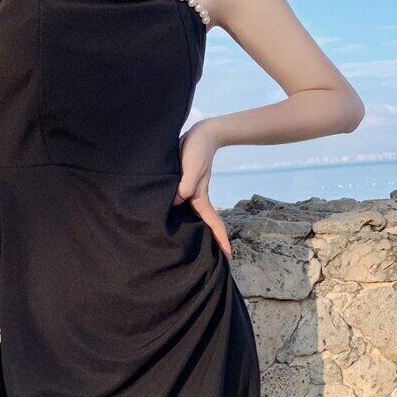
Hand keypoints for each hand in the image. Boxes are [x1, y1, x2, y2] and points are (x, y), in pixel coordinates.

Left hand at [173, 121, 231, 260]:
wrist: (200, 134)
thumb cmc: (197, 150)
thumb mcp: (191, 168)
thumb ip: (184, 186)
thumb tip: (174, 203)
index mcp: (199, 198)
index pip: (213, 223)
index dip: (220, 241)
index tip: (228, 258)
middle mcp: (194, 198)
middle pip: (202, 226)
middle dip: (208, 244)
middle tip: (207, 263)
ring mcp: (188, 192)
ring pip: (189, 218)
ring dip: (191, 232)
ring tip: (186, 249)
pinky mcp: (180, 186)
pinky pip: (178, 205)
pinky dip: (176, 216)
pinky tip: (168, 221)